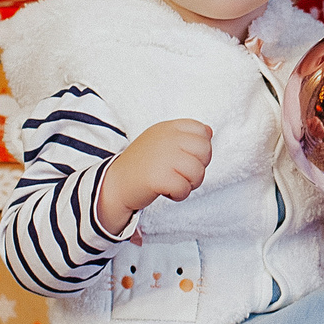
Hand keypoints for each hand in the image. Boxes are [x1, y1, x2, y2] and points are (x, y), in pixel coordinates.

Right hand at [98, 118, 211, 232]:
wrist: (115, 184)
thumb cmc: (142, 164)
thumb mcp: (161, 141)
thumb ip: (185, 136)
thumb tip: (209, 131)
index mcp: (168, 128)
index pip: (201, 130)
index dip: (201, 148)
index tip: (186, 157)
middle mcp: (167, 138)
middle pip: (205, 151)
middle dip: (199, 167)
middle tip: (181, 174)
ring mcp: (163, 157)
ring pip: (198, 172)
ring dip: (189, 184)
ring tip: (174, 183)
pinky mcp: (159, 177)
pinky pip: (185, 189)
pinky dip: (179, 195)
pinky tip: (166, 191)